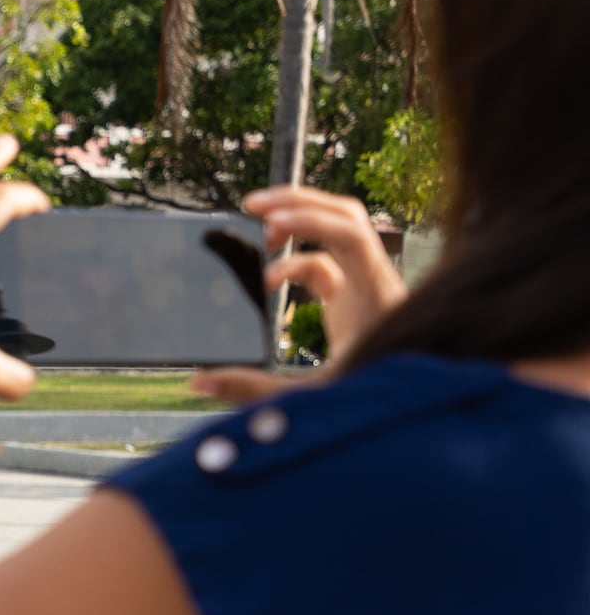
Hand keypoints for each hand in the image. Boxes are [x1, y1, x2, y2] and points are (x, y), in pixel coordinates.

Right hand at [191, 185, 406, 403]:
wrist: (415, 411)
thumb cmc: (373, 404)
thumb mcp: (311, 400)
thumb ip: (255, 391)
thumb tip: (199, 380)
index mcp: (375, 298)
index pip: (350, 234)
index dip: (308, 223)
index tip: (267, 233)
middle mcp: (376, 282)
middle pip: (345, 215)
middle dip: (299, 202)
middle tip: (252, 206)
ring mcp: (368, 286)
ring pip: (340, 229)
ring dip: (300, 219)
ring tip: (259, 225)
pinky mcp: (357, 297)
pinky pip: (329, 259)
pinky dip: (297, 258)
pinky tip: (270, 279)